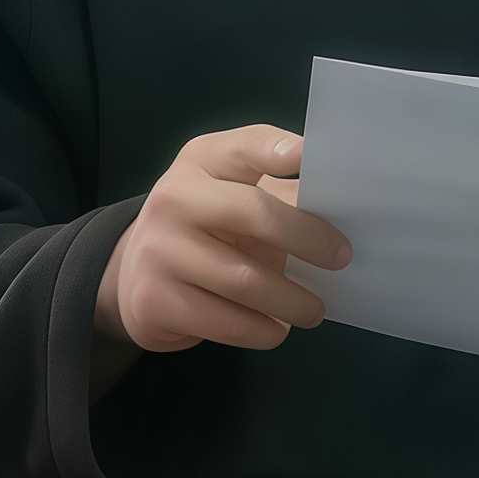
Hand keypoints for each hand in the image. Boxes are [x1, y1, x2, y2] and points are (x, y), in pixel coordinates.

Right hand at [94, 126, 350, 360]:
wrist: (134, 274)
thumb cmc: (206, 226)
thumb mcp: (232, 194)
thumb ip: (282, 192)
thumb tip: (344, 208)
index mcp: (201, 161)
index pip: (244, 147)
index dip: (275, 149)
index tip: (306, 155)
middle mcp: (173, 199)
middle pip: (254, 213)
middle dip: (307, 238)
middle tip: (341, 258)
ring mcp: (158, 251)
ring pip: (245, 280)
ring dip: (292, 300)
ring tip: (314, 311)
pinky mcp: (154, 302)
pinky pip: (225, 322)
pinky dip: (262, 330)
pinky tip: (276, 329)